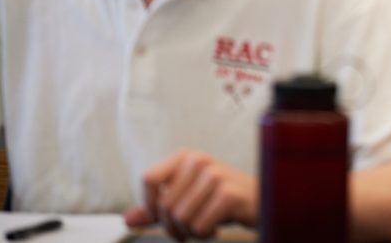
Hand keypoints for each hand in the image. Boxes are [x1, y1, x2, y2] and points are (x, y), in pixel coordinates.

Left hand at [123, 149, 257, 240]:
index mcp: (185, 157)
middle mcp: (199, 160)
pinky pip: (199, 225)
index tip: (161, 216)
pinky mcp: (228, 194)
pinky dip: (205, 233)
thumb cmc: (223, 197)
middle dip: (174, 226)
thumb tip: (128, 218)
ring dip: (191, 231)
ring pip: (180, 217)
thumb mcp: (187, 198)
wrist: (262, 199)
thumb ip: (156, 208)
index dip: (150, 205)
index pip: (149, 179)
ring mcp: (215, 175)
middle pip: (164, 205)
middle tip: (189, 227)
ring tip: (205, 224)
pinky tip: (217, 225)